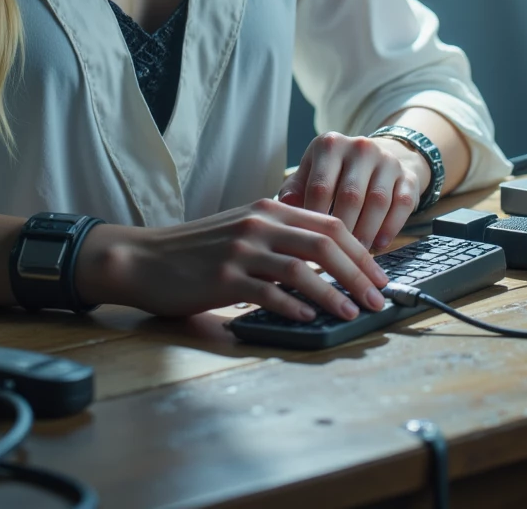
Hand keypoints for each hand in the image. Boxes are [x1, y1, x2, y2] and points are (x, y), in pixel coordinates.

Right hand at [74, 199, 389, 324]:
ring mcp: (242, 251)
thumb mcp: (242, 230)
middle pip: (325, 243)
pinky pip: (270, 292)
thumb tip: (326, 262)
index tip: (380, 275)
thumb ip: (280, 237)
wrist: (146, 258)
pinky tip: (309, 318)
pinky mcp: (225, 279)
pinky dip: (295, 306)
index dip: (361, 250)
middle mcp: (259, 224)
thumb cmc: (196, 250)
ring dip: (335, 293)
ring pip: (303, 269)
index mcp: (268, 209)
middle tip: (379, 297)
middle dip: (359, 272)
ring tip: (352, 312)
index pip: (329, 224)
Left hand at [277, 131, 427, 251]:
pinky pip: (402, 205)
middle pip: (350, 195)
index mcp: (329, 145)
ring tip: (355, 257)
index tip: (309, 246)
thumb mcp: (310, 172)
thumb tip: (286, 210)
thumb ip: (294, 190)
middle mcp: (359, 147)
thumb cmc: (335, 174)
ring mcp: (387, 160)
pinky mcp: (408, 177)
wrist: (379, 158)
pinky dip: (391, 228)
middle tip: (334, 259)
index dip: (314, 220)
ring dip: (366, 232)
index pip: (320, 186)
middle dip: (342, 231)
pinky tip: (379, 245)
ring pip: (377, 201)